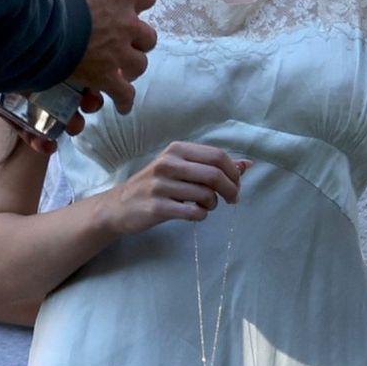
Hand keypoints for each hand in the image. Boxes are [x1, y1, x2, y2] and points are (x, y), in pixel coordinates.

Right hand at [41, 0, 156, 115]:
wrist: (38, 22)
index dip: (138, 4)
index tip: (127, 9)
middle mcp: (128, 20)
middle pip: (148, 36)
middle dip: (137, 41)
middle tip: (122, 44)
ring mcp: (119, 50)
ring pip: (139, 64)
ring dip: (131, 68)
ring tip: (120, 73)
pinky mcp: (107, 75)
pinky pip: (124, 93)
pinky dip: (124, 100)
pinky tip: (122, 105)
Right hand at [98, 143, 250, 236]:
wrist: (119, 206)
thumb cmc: (156, 185)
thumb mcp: (181, 169)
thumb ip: (212, 165)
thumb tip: (247, 165)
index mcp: (176, 149)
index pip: (217, 156)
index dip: (233, 172)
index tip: (236, 185)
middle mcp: (168, 163)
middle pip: (214, 175)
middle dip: (231, 190)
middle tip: (232, 199)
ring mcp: (160, 185)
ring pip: (206, 195)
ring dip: (213, 204)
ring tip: (205, 206)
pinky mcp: (157, 207)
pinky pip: (193, 212)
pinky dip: (201, 215)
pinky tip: (195, 213)